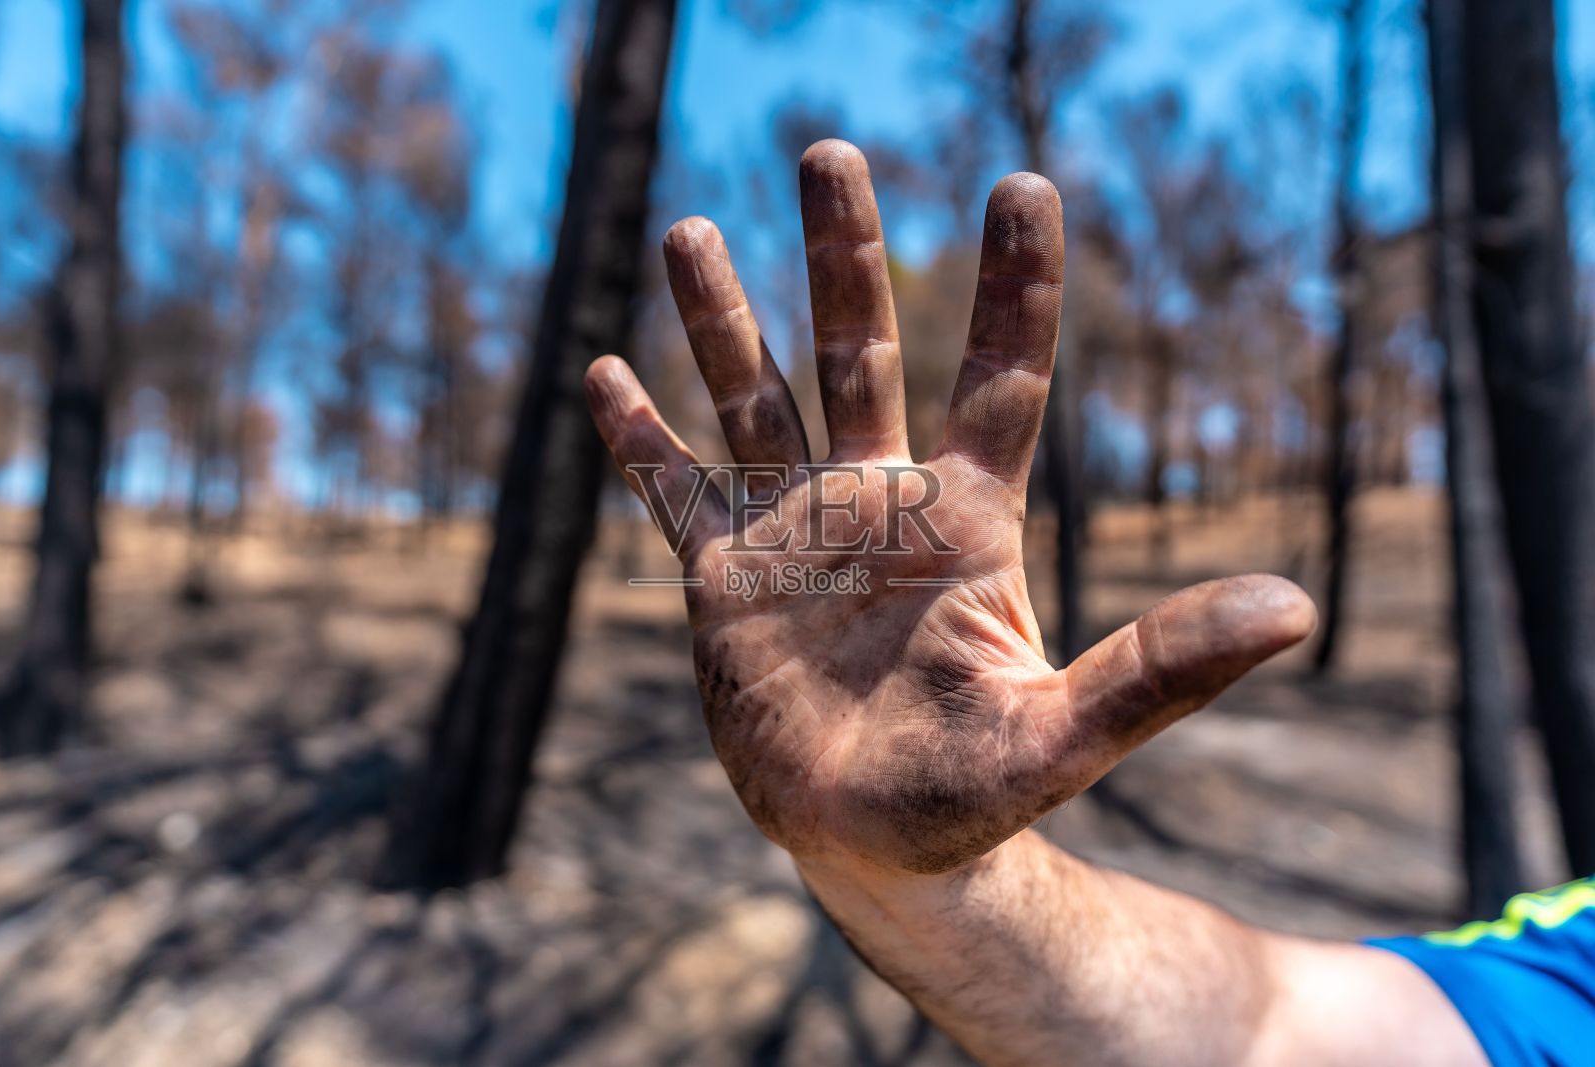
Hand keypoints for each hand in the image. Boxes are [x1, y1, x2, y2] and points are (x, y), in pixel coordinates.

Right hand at [585, 140, 1314, 876]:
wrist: (877, 845)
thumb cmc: (975, 795)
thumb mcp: (1065, 735)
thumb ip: (1160, 671)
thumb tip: (1296, 608)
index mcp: (962, 521)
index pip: (999, 380)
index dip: (1014, 287)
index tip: (1024, 184)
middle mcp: (877, 503)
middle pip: (860, 352)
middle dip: (843, 253)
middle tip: (829, 150)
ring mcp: (795, 534)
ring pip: (756, 398)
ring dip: (722, 319)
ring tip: (693, 229)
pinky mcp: (724, 581)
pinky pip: (676, 491)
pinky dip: (639, 439)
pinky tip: (604, 374)